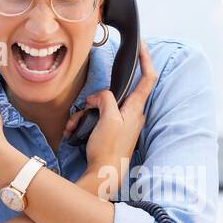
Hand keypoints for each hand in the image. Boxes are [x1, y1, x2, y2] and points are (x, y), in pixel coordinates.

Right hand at [69, 41, 158, 199]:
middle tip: (86, 106)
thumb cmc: (108, 150)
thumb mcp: (107, 118)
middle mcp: (132, 115)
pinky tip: (74, 131)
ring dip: (85, 114)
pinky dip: (84, 123)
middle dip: (94, 98)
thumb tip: (98, 98)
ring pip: (101, 107)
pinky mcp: (112, 133)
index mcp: (135, 109)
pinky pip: (97, 120)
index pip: (147, 78)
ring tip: (75, 126)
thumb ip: (106, 99)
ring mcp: (123, 124)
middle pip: (114, 94)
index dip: (146, 60)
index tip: (141, 46)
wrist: (103, 176)